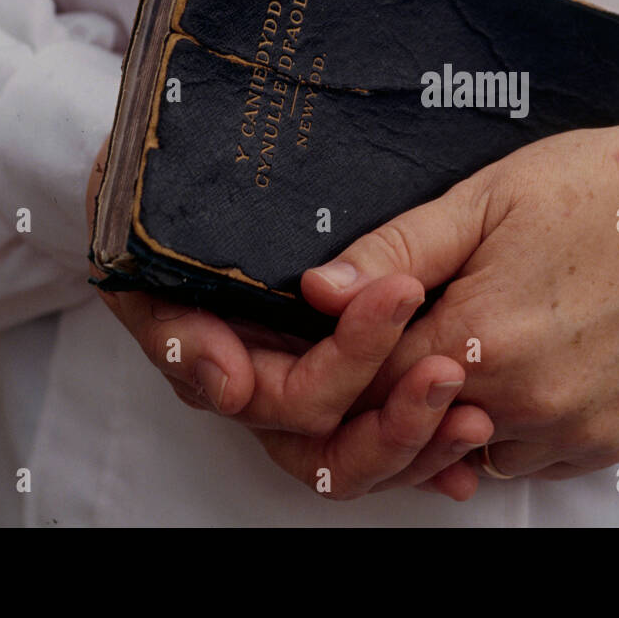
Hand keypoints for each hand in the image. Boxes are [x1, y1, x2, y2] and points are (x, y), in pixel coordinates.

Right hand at [85, 141, 493, 500]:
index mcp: (207, 349)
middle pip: (324, 443)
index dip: (349, 359)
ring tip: (473, 421)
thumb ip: (174, 318)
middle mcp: (248, 376)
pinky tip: (468, 466)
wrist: (159, 153)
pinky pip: (369, 428)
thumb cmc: (150, 182)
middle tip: (448, 373)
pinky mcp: (324, 366)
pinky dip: (417, 448)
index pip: (286, 394)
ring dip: (414, 442)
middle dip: (392, 423)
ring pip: (349, 451)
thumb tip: (224, 388)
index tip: (403, 293)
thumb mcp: (145, 234)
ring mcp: (285, 373)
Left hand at [300, 108, 618, 483]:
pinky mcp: (609, 442)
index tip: (349, 338)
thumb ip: (395, 252)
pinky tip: (524, 367)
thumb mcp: (484, 199)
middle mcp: (526, 400)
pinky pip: (529, 457)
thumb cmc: (598, 191)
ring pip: (468, 449)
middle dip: (393, 392)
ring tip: (475, 343)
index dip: (344, 364)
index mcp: (481, 335)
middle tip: (413, 336)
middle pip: (414, 426)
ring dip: (451, 412)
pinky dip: (511, 425)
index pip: (367, 387)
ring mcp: (572, 428)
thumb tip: (317, 291)